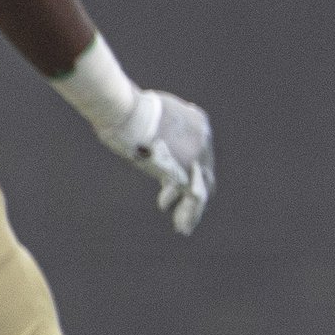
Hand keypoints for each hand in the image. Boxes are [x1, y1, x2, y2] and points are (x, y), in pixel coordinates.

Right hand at [92, 89, 214, 234]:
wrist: (130, 113)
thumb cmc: (129, 108)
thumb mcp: (149, 110)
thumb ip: (156, 121)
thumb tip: (136, 123)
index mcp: (199, 122)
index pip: (200, 149)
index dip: (192, 165)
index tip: (183, 177)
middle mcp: (203, 140)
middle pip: (205, 170)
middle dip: (196, 187)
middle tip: (188, 203)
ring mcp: (195, 158)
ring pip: (202, 188)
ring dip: (194, 209)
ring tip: (184, 226)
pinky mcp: (184, 173)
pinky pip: (192, 198)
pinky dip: (187, 214)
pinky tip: (181, 227)